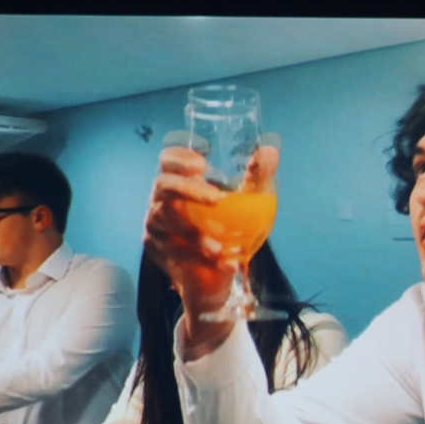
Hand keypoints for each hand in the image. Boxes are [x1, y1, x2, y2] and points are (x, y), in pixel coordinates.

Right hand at [142, 143, 278, 348]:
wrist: (215, 272)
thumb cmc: (226, 226)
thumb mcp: (247, 200)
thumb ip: (256, 176)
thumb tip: (268, 151)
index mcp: (180, 180)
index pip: (168, 160)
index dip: (179, 158)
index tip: (202, 164)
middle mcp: (162, 198)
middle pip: (164, 185)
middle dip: (189, 190)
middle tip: (217, 199)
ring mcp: (156, 223)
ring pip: (166, 221)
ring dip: (194, 234)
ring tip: (219, 247)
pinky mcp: (157, 249)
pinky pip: (173, 250)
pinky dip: (199, 258)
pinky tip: (223, 263)